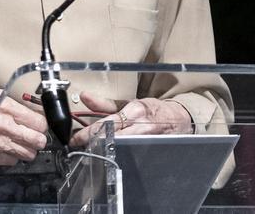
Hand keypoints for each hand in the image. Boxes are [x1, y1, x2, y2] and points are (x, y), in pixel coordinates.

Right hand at [0, 85, 48, 165]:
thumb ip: (2, 100)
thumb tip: (19, 106)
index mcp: (1, 105)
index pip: (35, 119)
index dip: (41, 123)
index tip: (40, 124)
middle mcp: (0, 124)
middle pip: (35, 138)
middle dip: (38, 138)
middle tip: (37, 137)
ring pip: (25, 153)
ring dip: (27, 150)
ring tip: (24, 145)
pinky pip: (9, 162)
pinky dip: (12, 157)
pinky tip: (7, 150)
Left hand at [69, 91, 191, 146]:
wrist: (178, 119)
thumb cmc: (152, 110)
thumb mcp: (129, 102)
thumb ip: (105, 103)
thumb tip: (85, 96)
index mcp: (135, 111)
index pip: (107, 123)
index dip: (89, 133)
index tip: (76, 138)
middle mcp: (141, 126)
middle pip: (112, 138)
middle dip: (93, 143)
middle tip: (79, 146)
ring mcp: (147, 141)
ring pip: (120, 149)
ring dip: (104, 151)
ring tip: (91, 152)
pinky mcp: (149, 150)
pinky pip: (130, 155)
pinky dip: (117, 156)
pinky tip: (108, 156)